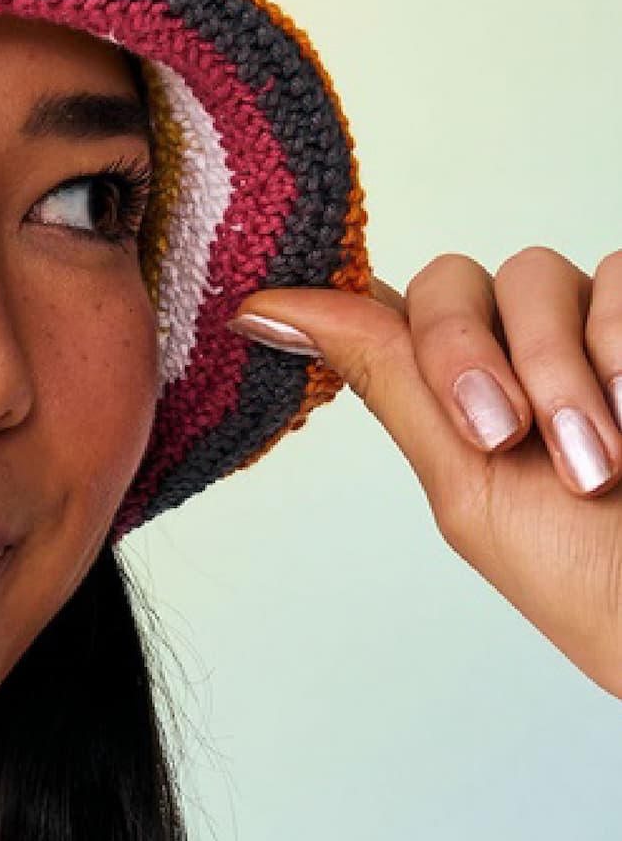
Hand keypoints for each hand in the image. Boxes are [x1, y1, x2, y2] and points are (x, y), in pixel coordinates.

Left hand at [230, 249, 621, 700]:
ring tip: (596, 462)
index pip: (382, 313)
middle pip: (451, 280)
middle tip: (501, 436)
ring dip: (557, 370)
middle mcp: (515, 347)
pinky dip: (621, 346)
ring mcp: (586, 326)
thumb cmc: (581, 568)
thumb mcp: (463, 478)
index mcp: (454, 393)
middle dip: (465, 355)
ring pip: (535, 272)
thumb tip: (260, 308)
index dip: (327, 299)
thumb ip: (386, 377)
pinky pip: (618, 271)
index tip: (255, 308)